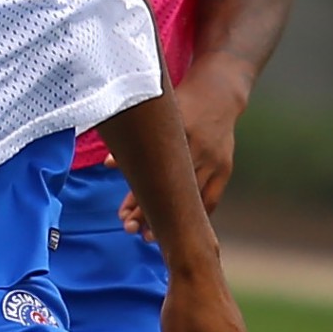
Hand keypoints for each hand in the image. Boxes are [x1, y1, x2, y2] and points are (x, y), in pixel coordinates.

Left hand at [116, 59, 247, 237]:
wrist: (219, 94)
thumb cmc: (181, 103)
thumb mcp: (158, 115)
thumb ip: (136, 140)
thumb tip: (107, 164)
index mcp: (179, 134)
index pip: (155, 175)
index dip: (138, 198)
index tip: (123, 216)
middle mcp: (198, 150)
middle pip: (171, 192)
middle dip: (150, 214)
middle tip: (131, 230)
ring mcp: (214, 162)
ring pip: (191, 201)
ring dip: (172, 220)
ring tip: (152, 237)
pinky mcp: (225, 169)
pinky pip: (211, 200)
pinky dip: (195, 214)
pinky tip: (180, 226)